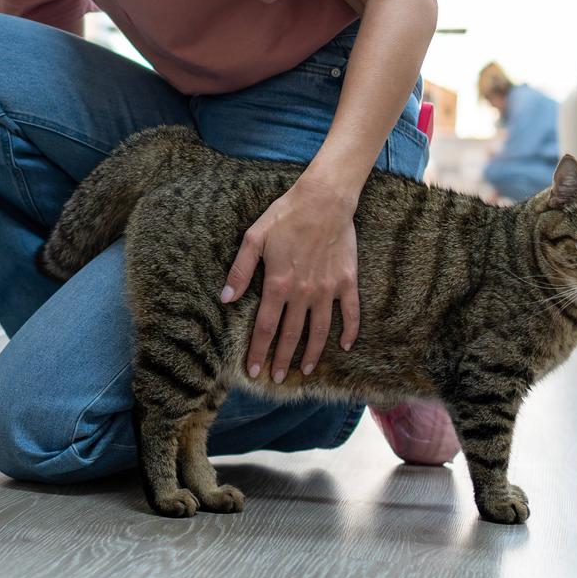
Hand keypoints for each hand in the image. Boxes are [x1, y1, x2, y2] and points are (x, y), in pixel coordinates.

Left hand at [219, 176, 360, 383]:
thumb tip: (225, 299)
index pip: (265, 327)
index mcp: (278, 284)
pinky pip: (351, 313)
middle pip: (290, 334)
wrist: (324, 200)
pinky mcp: (347, 282)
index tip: (254, 370)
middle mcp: (303, 293)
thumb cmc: (285, 215)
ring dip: (313, 353)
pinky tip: (345, 345)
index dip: (258, 351)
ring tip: (306, 370)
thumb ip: (239, 270)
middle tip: (276, 378)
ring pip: (320, 331)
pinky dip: (349, 331)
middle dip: (281, 359)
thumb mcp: (253, 238)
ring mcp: (328, 289)